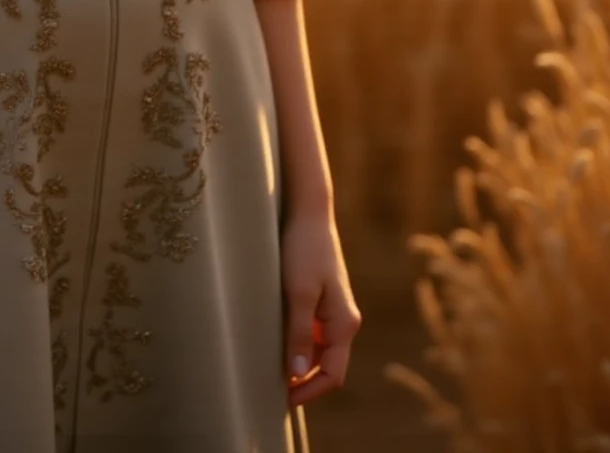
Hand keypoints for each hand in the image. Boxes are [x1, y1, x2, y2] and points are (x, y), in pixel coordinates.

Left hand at [280, 205, 360, 408]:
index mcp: (344, 323)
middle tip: (269, 386)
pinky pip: (310, 331)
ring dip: (296, 360)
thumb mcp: (297, 292)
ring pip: (316, 349)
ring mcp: (332, 309)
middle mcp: (343, 320)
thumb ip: (298, 333)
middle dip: (301, 380)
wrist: (306, 210)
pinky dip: (294, 341)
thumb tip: (297, 374)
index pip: (333, 375)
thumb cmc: (303, 248)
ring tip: (265, 365)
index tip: (281, 398)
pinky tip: (271, 338)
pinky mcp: (320, 297)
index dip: (309, 391)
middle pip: (325, 365)